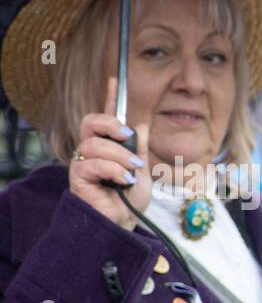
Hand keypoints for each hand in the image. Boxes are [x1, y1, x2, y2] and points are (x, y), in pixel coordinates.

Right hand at [67, 77, 151, 229]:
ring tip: (132, 170)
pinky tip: (123, 180)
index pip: (105, 117)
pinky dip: (113, 170)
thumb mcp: (142, 169)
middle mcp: (92, 150)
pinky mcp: (78, 177)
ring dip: (118, 155)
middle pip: (90, 122)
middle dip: (109, 124)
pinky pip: (92, 163)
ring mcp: (83, 162)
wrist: (125, 222)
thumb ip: (140, 148)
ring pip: (94, 144)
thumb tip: (142, 124)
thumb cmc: (131, 199)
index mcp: (109, 145)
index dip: (109, 97)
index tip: (115, 79)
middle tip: (127, 136)